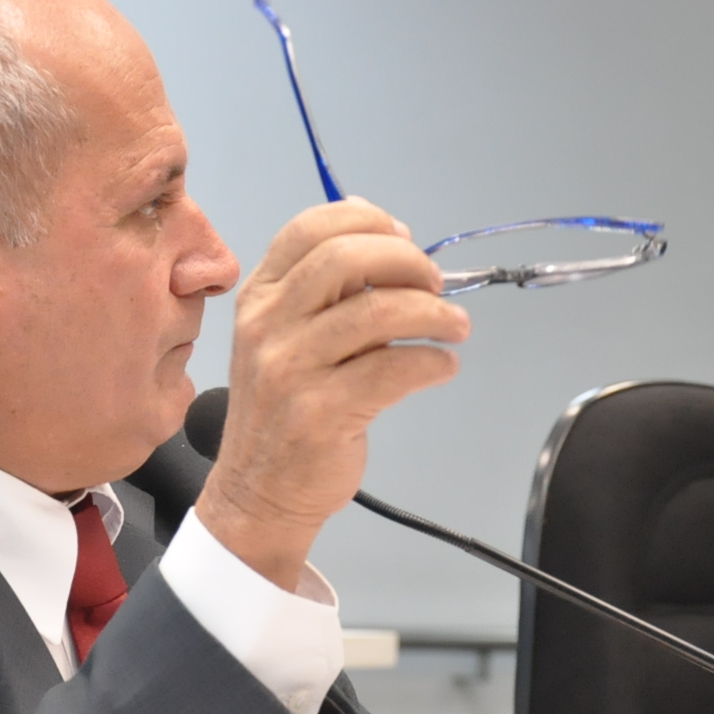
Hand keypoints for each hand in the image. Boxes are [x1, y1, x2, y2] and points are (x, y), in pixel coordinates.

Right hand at [195, 198, 468, 589]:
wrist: (258, 492)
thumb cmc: (282, 410)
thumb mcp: (284, 337)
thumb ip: (325, 288)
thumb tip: (380, 225)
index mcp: (259, 297)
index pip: (308, 228)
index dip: (367, 221)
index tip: (404, 239)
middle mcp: (267, 325)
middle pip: (345, 257)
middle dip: (407, 261)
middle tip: (436, 284)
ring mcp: (290, 368)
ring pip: (378, 311)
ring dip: (433, 313)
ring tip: (454, 328)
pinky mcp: (321, 412)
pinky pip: (394, 369)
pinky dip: (432, 362)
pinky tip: (441, 367)